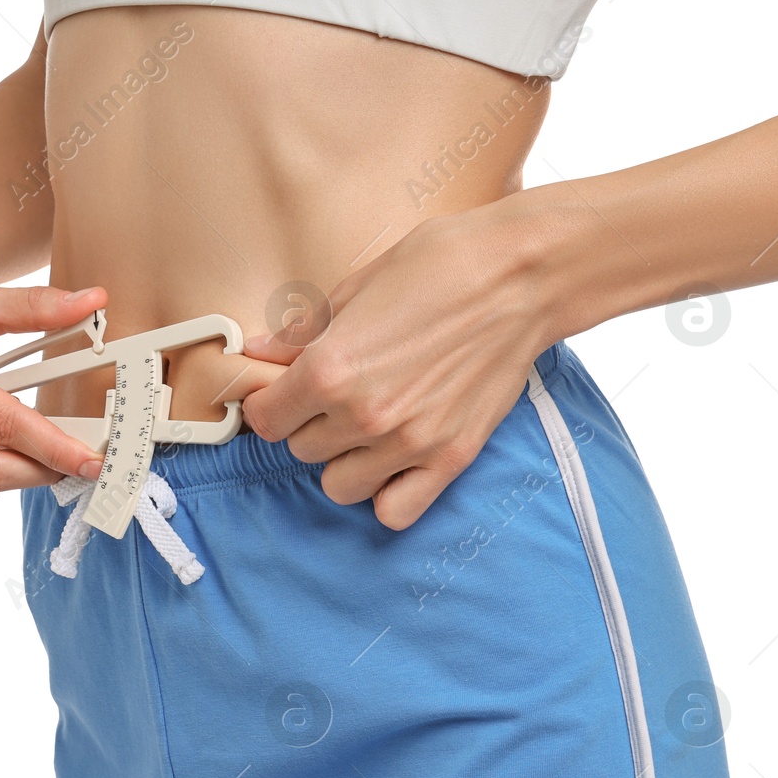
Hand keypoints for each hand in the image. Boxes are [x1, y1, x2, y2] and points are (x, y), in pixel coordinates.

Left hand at [239, 201, 555, 529]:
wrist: (520, 276)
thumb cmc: (440, 265)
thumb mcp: (357, 287)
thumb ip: (303, 333)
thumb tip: (257, 353)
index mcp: (330, 369)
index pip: (265, 420)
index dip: (271, 403)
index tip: (286, 392)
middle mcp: (364, 415)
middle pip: (300, 450)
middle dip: (310, 423)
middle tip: (339, 394)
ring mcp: (409, 444)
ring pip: (339, 486)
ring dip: (344, 460)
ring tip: (367, 427)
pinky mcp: (451, 459)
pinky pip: (395, 512)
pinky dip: (388, 494)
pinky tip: (395, 461)